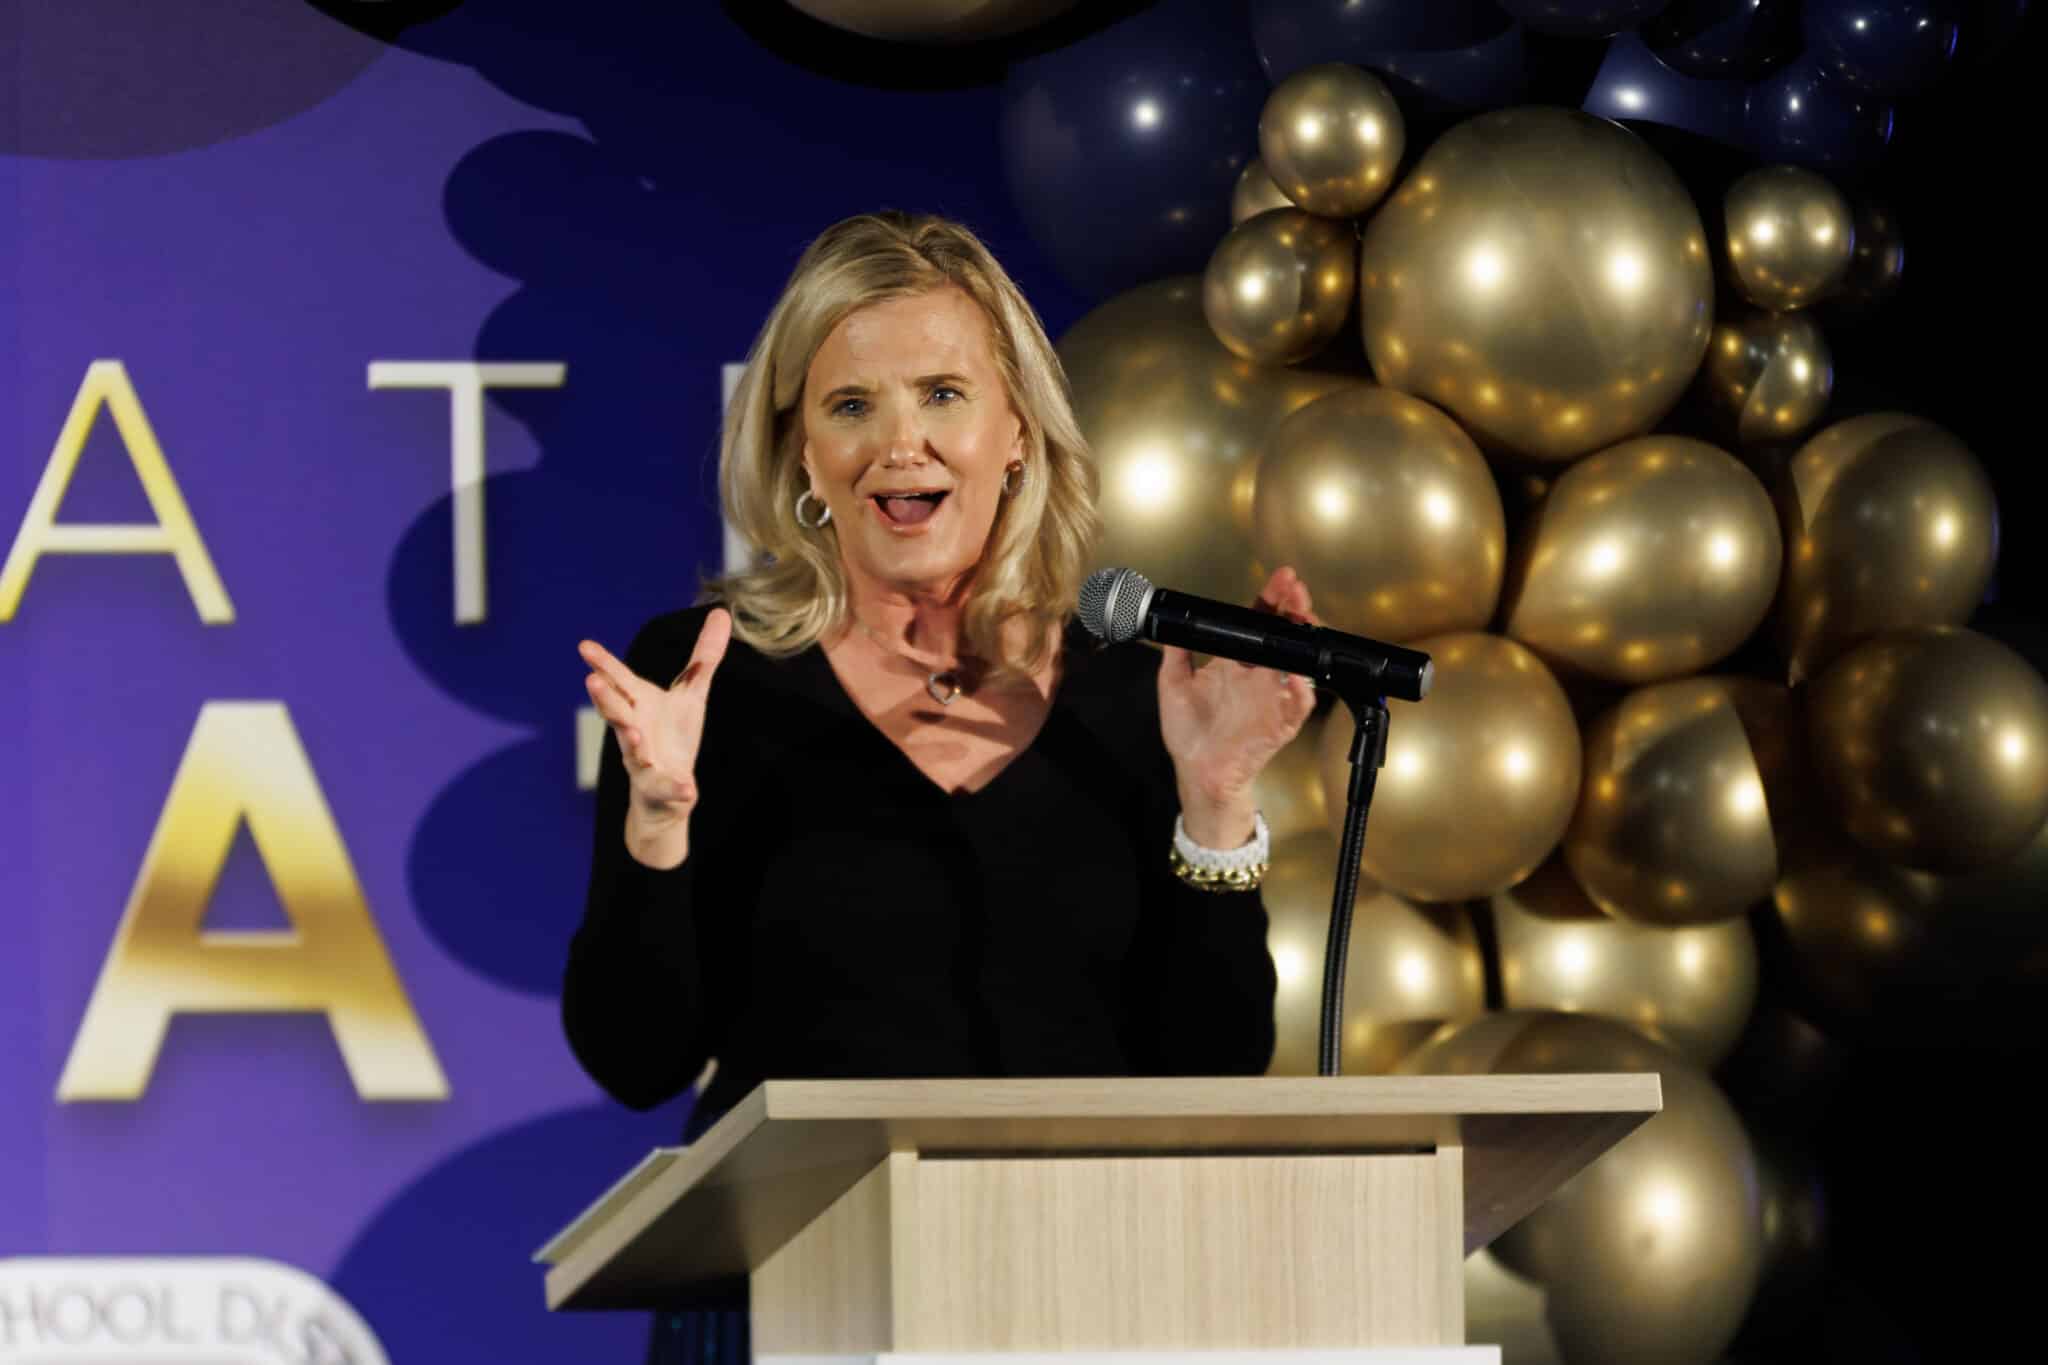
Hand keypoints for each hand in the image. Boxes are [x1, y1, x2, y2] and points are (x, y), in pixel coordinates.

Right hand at [579, 609, 731, 866]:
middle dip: (605, 698)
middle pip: (617, 712)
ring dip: (631, 741)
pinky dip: (676, 788)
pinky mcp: (660, 787)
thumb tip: (720, 612)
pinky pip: (667, 787)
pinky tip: (686, 787)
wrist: (668, 792)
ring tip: (634, 734)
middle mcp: (635, 729)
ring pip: (632, 750)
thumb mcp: (693, 694)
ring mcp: (643, 760)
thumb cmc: (673, 736)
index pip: (619, 681)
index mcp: (640, 705)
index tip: (584, 646)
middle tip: (591, 681)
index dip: (603, 664)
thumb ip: (704, 657)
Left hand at [1157, 567, 1318, 847]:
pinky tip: (1295, 677)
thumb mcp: (1172, 685)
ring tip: (1301, 618)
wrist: (1196, 772)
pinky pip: (1298, 705)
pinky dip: (1300, 691)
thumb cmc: (1189, 734)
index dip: (1270, 600)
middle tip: (1295, 590)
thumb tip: (1169, 622)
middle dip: (1293, 610)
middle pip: (1283, 636)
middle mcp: (1257, 676)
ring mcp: (1272, 698)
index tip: (1279, 580)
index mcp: (1235, 664)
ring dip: (1302, 640)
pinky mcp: (1280, 724)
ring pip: (1297, 662)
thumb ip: (1175, 652)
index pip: (1258, 624)